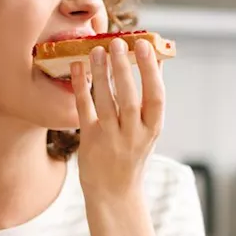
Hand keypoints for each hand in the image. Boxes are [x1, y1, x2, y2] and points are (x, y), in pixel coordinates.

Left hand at [71, 37, 164, 197]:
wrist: (115, 193)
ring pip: (105, 103)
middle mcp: (134, 135)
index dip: (151, 71)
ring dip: (101, 74)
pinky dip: (80, 88)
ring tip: (97, 50)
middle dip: (123, 69)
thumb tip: (157, 58)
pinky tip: (77, 68)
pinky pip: (84, 110)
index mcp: (153, 129)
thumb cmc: (133, 152)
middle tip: (117, 42)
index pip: (156, 97)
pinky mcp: (90, 141)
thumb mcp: (149, 128)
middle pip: (128, 98)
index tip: (144, 45)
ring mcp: (111, 139)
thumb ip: (151, 96)